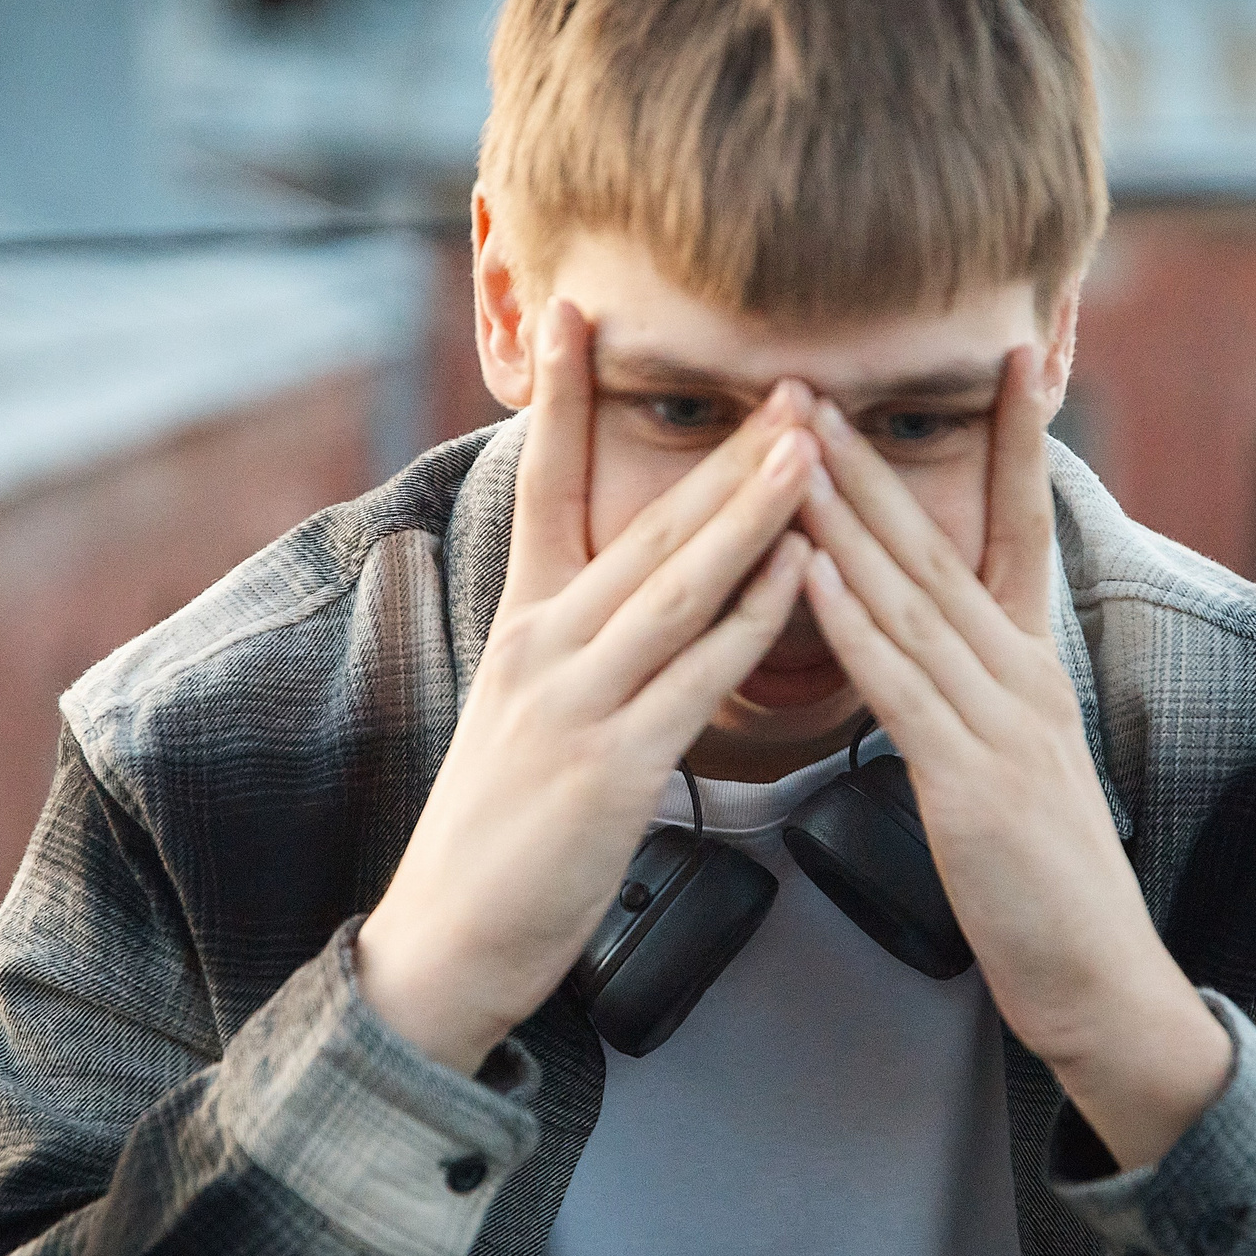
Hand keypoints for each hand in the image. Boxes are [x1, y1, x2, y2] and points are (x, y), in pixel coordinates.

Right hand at [357, 301, 816, 1073]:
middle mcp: (543, 645)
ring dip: (749, 510)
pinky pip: (696, 676)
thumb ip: (580, 648)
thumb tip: (633, 597)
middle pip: (644, 523)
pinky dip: (751, 619)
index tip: (579, 313)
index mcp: (524, 625)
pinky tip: (802, 572)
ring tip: (809, 442)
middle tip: (786, 378)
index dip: (564, 397)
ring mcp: (575, 702)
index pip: (547, 486)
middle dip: (721, 449)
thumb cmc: (500, 835)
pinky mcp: (611, 766)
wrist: (446, 942)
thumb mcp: (525, 714)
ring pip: (676, 584)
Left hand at [796, 346, 1231, 1168]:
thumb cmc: (1043, 880)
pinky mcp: (974, 782)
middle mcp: (1023, 674)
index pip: (1022, 526)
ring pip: (913, 596)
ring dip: (846, 512)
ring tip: (795, 439)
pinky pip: (902, 684)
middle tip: (815, 378)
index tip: (1003, 357)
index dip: (1012, 439)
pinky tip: (811, 566)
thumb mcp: (1017, 761)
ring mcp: (1003, 724)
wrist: (1100, 981)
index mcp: (1033, 666)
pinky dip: (854, 619)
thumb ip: (975, 691)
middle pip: (941, 540)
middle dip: (871, 457)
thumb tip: (923, 636)